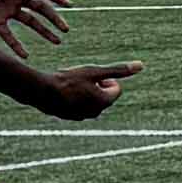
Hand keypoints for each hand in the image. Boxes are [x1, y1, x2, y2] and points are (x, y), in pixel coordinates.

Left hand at [0, 0, 74, 46]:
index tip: (69, 5)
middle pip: (39, 9)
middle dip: (54, 19)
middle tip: (66, 29)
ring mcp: (5, 11)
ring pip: (30, 23)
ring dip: (43, 32)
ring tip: (57, 42)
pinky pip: (8, 35)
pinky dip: (16, 45)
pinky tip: (25, 56)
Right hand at [27, 61, 141, 121]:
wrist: (40, 91)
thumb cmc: (68, 80)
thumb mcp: (94, 72)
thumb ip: (118, 70)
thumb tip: (141, 65)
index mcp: (104, 102)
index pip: (116, 88)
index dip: (104, 78)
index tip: (91, 76)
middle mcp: (95, 112)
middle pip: (103, 94)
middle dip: (94, 84)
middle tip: (78, 79)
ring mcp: (81, 116)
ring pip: (89, 98)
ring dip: (82, 90)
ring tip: (68, 85)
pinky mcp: (68, 116)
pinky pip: (76, 103)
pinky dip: (72, 96)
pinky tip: (60, 91)